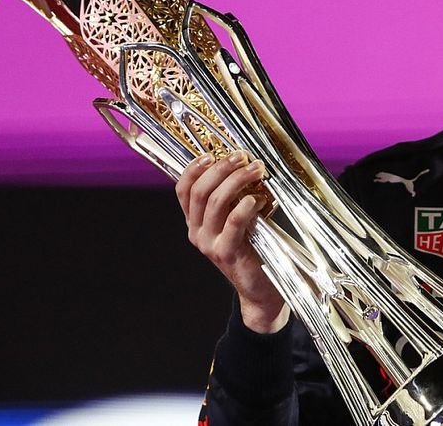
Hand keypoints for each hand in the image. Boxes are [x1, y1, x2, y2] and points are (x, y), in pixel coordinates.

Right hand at [176, 150, 289, 332]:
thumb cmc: (252, 248)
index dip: (194, 168)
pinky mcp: (227, 253)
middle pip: (200, 191)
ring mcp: (209, 243)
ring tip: (257, 170)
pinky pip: (233, 223)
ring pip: (215, 202)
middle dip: (222, 168)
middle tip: (243, 156)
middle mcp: (196, 231)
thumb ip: (232, 199)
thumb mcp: (236, 221)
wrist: (259, 290)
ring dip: (237, 180)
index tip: (213, 153)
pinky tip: (257, 199)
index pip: (183, 189)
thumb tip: (242, 164)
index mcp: (194, 221)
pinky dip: (245, 206)